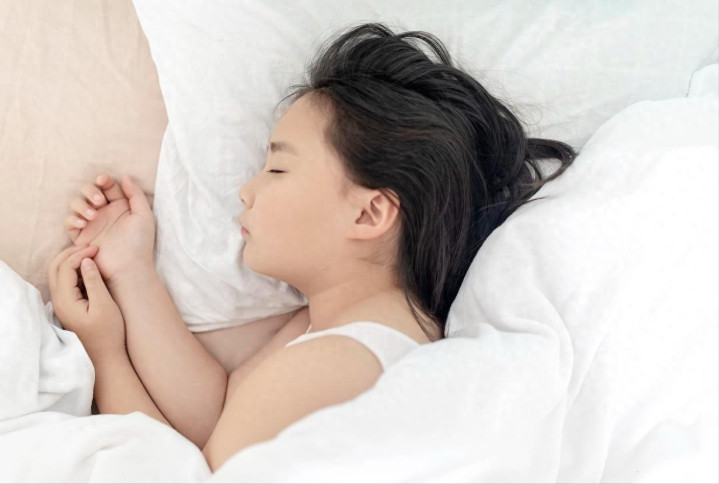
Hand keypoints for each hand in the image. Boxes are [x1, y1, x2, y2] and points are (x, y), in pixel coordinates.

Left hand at [47, 244, 125, 358]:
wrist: (105, 357)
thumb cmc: (108, 333)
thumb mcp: (104, 305)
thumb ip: (94, 281)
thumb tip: (86, 261)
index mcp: (65, 299)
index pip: (66, 267)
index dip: (80, 254)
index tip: (98, 249)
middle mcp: (58, 301)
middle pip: (55, 267)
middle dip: (71, 253)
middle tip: (91, 247)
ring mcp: (61, 304)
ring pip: (57, 274)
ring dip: (70, 260)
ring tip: (89, 254)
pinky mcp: (68, 307)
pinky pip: (64, 282)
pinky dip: (73, 270)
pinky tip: (88, 268)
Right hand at [64, 174, 155, 284]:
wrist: (129, 267)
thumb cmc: (140, 243)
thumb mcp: (143, 215)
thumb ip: (135, 194)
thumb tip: (124, 176)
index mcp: (120, 206)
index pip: (107, 186)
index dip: (103, 180)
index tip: (103, 181)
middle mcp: (104, 213)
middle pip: (88, 191)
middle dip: (90, 191)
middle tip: (99, 201)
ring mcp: (91, 224)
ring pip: (76, 204)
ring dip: (81, 204)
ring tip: (93, 215)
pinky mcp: (81, 237)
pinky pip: (69, 222)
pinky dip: (73, 218)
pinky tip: (84, 222)